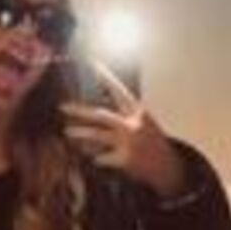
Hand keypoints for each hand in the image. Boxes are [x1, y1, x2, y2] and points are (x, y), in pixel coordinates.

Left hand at [60, 60, 186, 197]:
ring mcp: (128, 142)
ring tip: (67, 132)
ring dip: (80, 133)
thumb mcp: (144, 122)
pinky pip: (101, 157)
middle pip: (100, 114)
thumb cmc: (153, 142)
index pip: (119, 90)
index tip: (93, 63)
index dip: (106, 77)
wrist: (168, 167)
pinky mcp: (124, 159)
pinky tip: (101, 158)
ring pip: (96, 135)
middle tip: (62, 106)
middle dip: (79, 110)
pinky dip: (99, 158)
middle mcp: (132, 125)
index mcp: (138, 112)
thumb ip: (125, 114)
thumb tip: (99, 108)